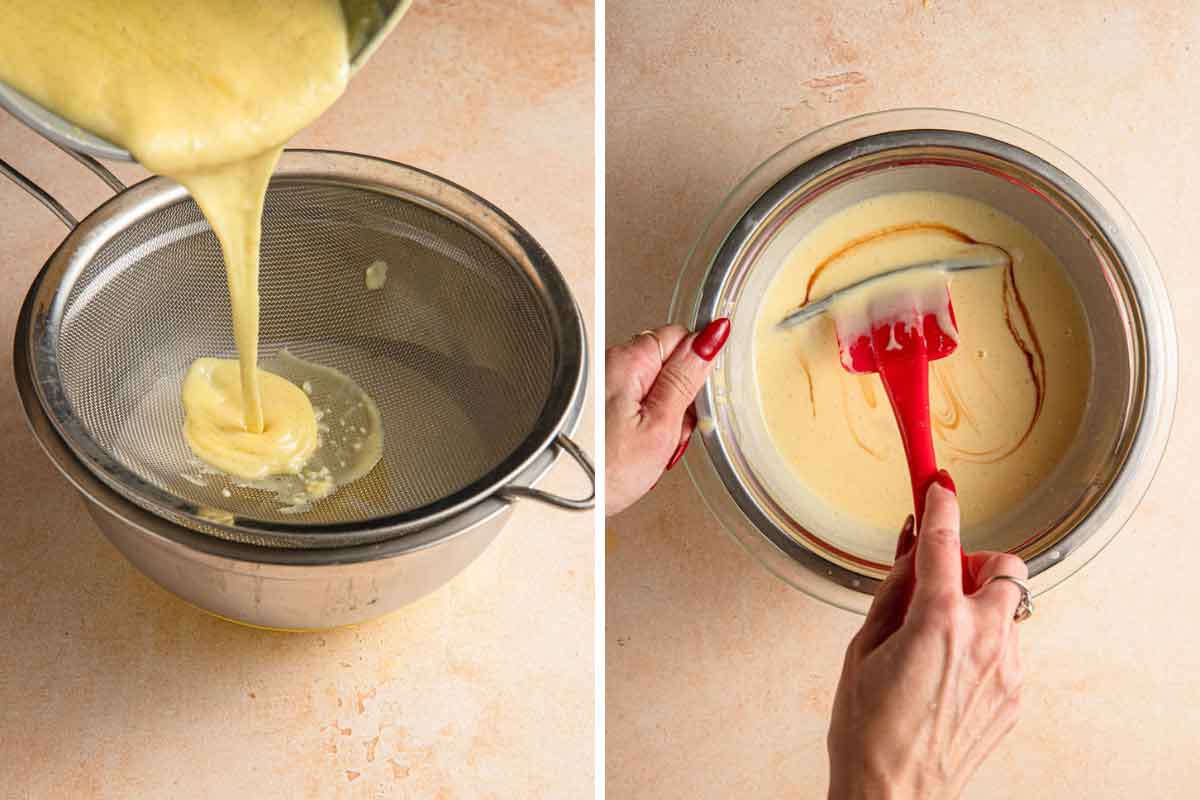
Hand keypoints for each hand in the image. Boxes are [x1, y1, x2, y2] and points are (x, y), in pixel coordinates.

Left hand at [604, 319, 729, 515]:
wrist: (575, 500)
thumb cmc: (607, 471)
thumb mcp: (661, 425)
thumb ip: (686, 377)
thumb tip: (710, 337)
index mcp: (627, 360)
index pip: (680, 337)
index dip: (695, 370)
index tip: (695, 401)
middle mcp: (609, 365)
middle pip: (667, 364)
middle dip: (679, 399)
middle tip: (672, 433)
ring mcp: (602, 386)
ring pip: (653, 389)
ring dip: (663, 417)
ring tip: (653, 448)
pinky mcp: (599, 407)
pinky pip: (635, 407)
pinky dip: (644, 427)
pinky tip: (638, 450)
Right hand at [827, 477, 1027, 799]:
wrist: (894, 795)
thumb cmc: (867, 729)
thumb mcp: (863, 647)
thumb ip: (892, 591)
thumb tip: (908, 550)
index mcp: (938, 622)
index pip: (944, 542)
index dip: (940, 505)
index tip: (938, 486)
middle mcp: (983, 641)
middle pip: (1007, 568)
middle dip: (975, 563)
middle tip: (938, 581)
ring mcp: (1006, 672)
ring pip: (1006, 609)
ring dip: (976, 606)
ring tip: (932, 638)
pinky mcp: (1013, 696)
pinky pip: (1004, 647)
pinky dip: (980, 642)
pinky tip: (943, 670)